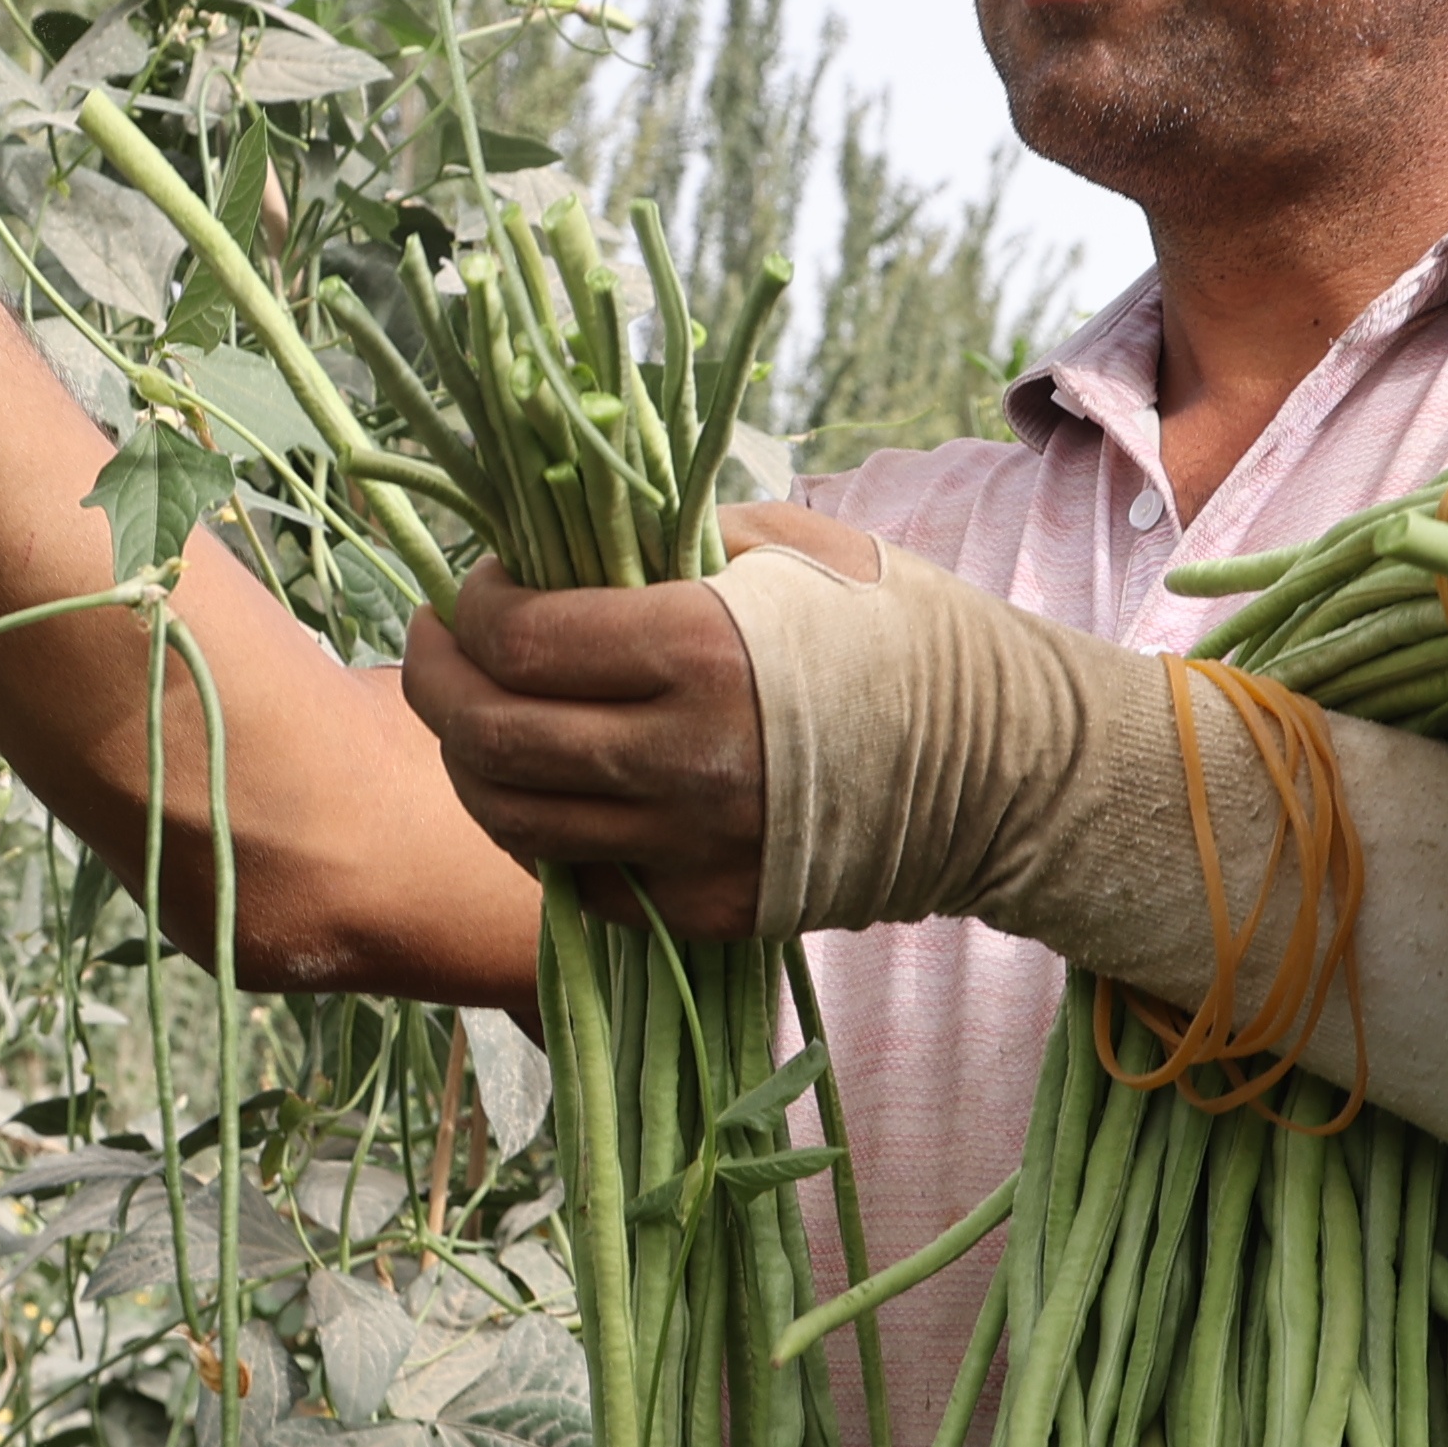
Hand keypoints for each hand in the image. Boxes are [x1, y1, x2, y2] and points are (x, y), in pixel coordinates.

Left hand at [399, 504, 886, 938]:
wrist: (1012, 771)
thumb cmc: (905, 634)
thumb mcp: (793, 546)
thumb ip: (668, 537)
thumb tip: (563, 533)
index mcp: (700, 650)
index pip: (518, 637)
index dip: (471, 606)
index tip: (480, 584)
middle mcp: (683, 761)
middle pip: (487, 737)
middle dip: (436, 681)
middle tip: (435, 647)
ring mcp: (691, 852)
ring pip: (514, 820)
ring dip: (470, 764)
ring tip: (477, 716)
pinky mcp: (705, 913)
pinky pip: (578, 881)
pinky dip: (542, 833)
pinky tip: (549, 787)